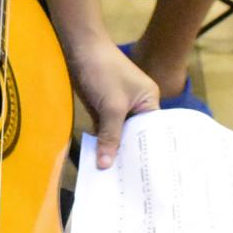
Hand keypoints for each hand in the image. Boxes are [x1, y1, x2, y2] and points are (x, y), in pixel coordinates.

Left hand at [67, 39, 158, 170]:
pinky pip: (104, 130)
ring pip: (118, 134)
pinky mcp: (103, 108)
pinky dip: (101, 143)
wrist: (80, 48)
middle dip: (129, 154)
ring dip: (113, 150)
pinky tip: (99, 161)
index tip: (146, 177)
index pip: (153, 132)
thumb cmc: (103, 71)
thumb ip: (110, 136)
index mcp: (149, 101)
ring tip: (113, 178)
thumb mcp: (111, 107)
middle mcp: (138, 105)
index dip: (148, 152)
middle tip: (128, 184)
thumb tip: (106, 166)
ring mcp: (119, 107)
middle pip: (135, 135)